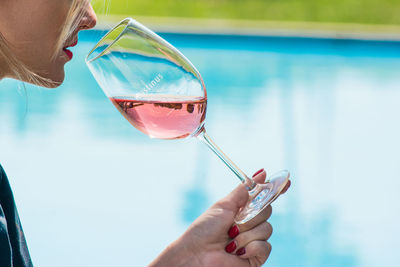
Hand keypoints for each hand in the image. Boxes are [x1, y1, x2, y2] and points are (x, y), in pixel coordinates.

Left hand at [149, 169, 290, 266]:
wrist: (196, 254)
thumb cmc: (204, 230)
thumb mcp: (224, 205)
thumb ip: (244, 191)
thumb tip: (262, 173)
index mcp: (242, 211)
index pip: (263, 199)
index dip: (276, 190)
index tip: (287, 181)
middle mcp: (250, 225)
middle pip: (267, 211)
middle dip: (251, 216)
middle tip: (234, 223)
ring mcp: (254, 241)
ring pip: (267, 229)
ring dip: (246, 234)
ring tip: (230, 240)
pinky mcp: (256, 257)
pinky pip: (266, 247)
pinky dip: (251, 247)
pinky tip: (237, 252)